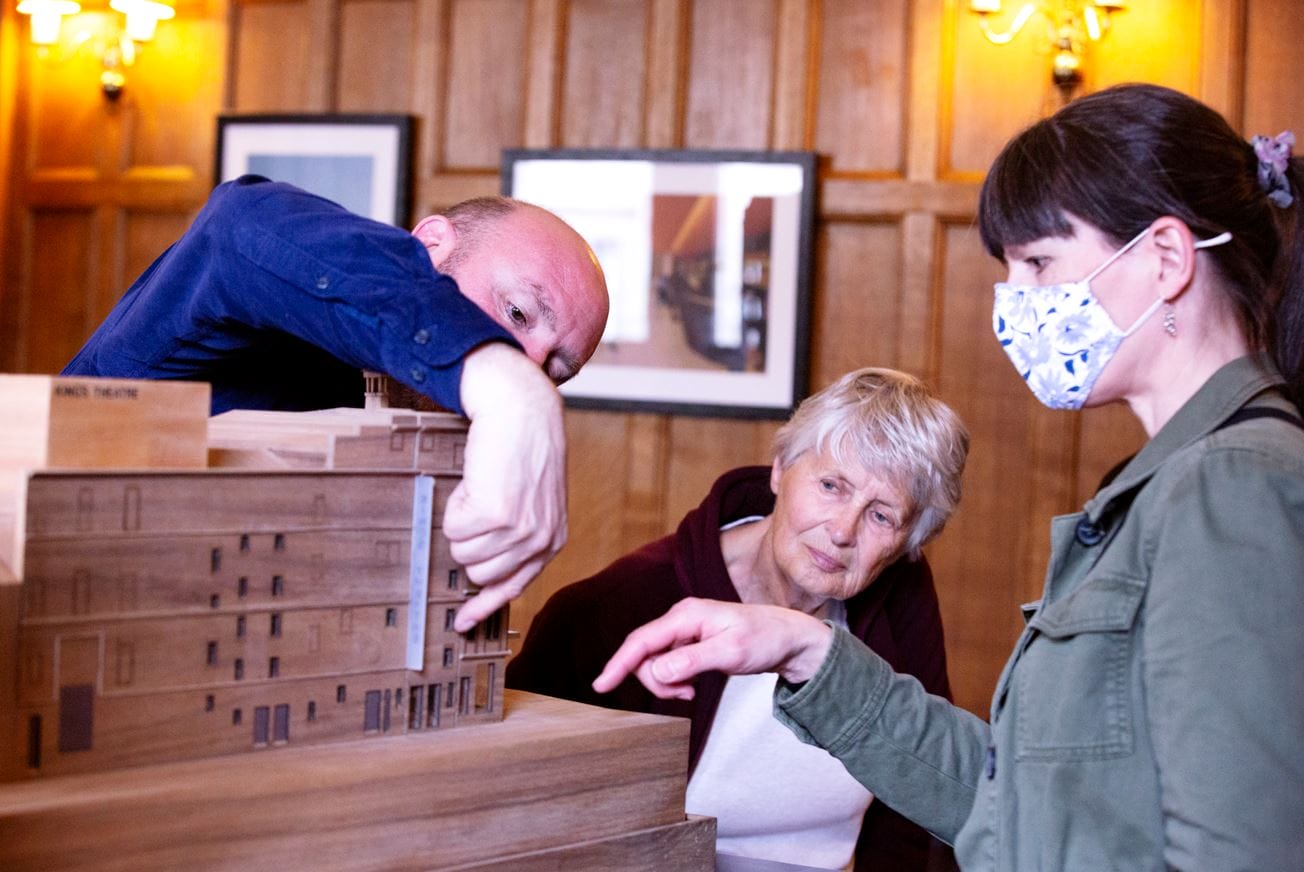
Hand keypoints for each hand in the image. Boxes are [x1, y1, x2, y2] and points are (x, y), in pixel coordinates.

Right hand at [445, 342, 566, 631]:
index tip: (460, 623)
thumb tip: (483, 578)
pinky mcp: (495, 514)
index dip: (483, 606)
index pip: (513, 586)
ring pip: (461, 551)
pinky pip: (452, 527)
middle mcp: (539, 541)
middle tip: (481, 506)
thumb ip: (520, 537)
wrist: (523, 412)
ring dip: (462, 519)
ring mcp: (518, 530)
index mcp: (552, 541)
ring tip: (483, 489)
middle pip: (477, 572)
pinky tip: (476, 481)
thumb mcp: (536, 501)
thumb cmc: (524, 452)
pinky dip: (455, 503)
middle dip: (469, 541)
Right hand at [592, 598, 833, 699]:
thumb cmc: (765, 639)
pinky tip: (692, 686)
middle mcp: (680, 619)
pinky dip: (674, 681)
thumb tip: (658, 671)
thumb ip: (692, 662)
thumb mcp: (731, 653)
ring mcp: (684, 630)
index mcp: (686, 615)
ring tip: (692, 691)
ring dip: (666, 683)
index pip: (641, 641)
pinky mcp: (689, 642)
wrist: (787, 639)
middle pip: (644, 655)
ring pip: (654, 663)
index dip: (618, 664)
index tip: (600, 685)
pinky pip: (667, 665)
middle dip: (656, 681)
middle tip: (685, 696)